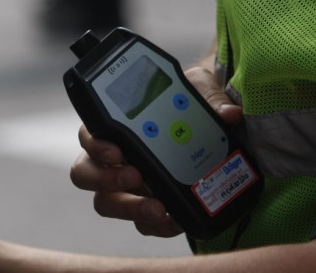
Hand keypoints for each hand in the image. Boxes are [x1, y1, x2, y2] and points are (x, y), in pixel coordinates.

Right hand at [70, 66, 242, 237]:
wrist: (213, 127)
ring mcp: (128, 186)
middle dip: (105, 178)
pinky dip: (157, 226)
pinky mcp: (147, 207)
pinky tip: (177, 220)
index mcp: (116, 126)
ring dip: (128, 208)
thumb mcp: (199, 89)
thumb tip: (229, 114)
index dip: (96, 144)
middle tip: (134, 176)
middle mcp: (114, 158)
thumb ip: (209, 97)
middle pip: (86, 173)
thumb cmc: (191, 102)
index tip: (117, 150)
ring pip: (106, 203)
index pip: (90, 135)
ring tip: (157, 208)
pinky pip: (142, 224)